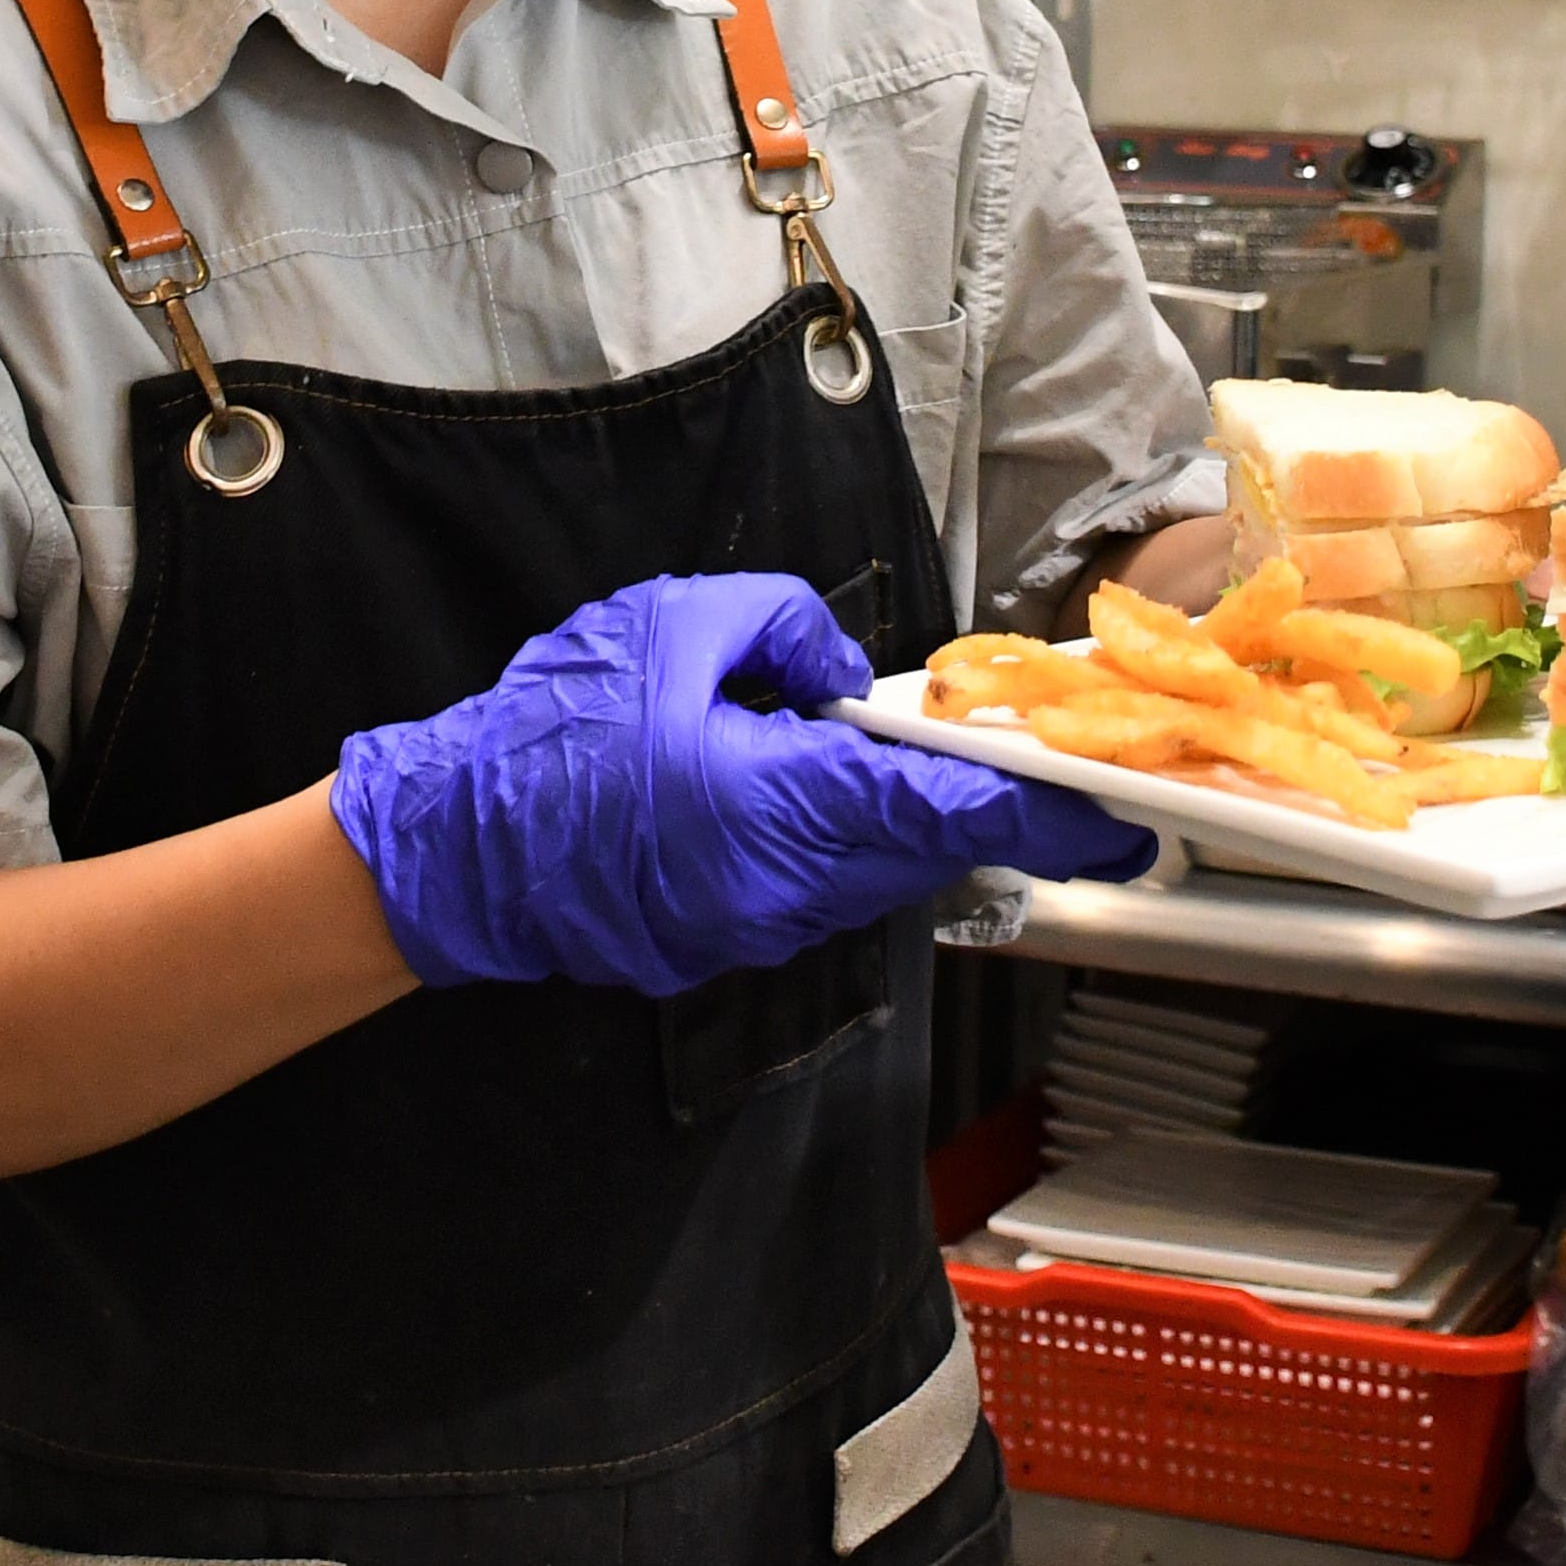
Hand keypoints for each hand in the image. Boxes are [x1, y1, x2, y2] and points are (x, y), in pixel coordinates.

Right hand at [330, 574, 1154, 994]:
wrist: (450, 851)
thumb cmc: (545, 737)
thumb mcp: (670, 626)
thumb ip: (784, 627)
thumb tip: (844, 672)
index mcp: (773, 806)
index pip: (943, 812)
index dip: (1041, 808)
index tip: (1115, 810)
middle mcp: (779, 888)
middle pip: (926, 847)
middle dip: (992, 804)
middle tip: (1057, 765)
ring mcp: (754, 927)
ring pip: (877, 870)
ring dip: (911, 817)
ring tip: (931, 754)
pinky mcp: (726, 939)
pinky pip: (819, 884)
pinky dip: (846, 838)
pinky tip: (832, 785)